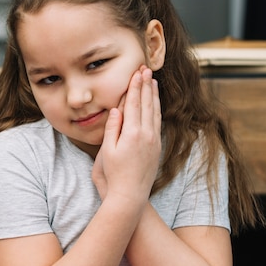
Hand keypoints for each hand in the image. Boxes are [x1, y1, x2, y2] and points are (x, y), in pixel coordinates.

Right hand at [93, 66, 160, 202]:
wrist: (130, 196)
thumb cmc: (112, 175)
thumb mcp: (107, 151)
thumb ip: (112, 129)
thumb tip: (117, 109)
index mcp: (132, 134)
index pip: (134, 104)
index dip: (135, 87)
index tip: (136, 73)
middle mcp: (146, 135)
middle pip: (147, 104)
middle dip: (146, 85)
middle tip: (145, 70)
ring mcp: (153, 141)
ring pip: (155, 112)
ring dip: (154, 95)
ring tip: (153, 82)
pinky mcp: (156, 148)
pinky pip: (158, 122)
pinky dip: (157, 109)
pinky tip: (156, 104)